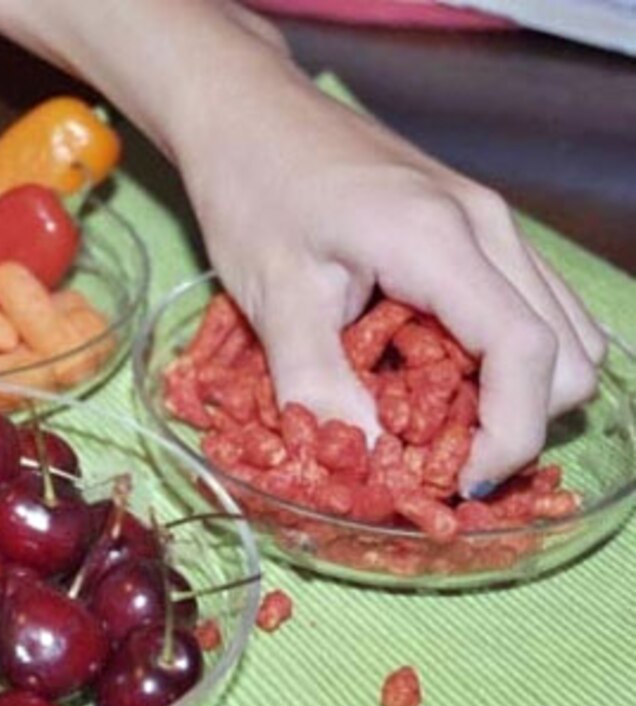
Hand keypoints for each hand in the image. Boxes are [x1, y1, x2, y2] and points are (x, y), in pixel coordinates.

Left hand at [174, 55, 605, 492]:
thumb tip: (370, 459)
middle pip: (566, 353)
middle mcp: (488, 226)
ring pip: (561, 331)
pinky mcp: (476, 226)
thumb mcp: (273, 294)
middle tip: (434, 453)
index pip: (526, 354)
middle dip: (514, 421)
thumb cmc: (252, 190)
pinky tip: (435, 368)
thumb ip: (320, 382)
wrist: (248, 111)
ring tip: (432, 415)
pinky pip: (528, 306)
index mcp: (440, 240)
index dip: (509, 436)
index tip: (460, 484)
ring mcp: (490, 220)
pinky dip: (502, 356)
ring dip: (513, 391)